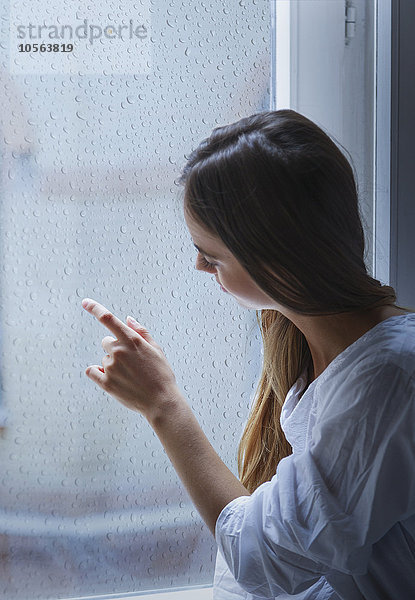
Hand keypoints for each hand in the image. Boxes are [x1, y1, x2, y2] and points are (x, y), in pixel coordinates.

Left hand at [82, 298, 179, 419]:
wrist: (161, 401)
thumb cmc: (162, 375)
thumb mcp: (157, 349)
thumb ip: (141, 332)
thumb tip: (128, 319)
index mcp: (132, 340)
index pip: (109, 319)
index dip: (95, 308)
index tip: (85, 302)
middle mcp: (119, 351)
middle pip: (106, 342)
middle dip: (115, 348)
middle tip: (131, 362)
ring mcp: (111, 367)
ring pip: (104, 359)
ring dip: (112, 364)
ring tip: (130, 376)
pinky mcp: (106, 383)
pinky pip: (92, 371)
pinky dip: (98, 373)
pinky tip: (111, 379)